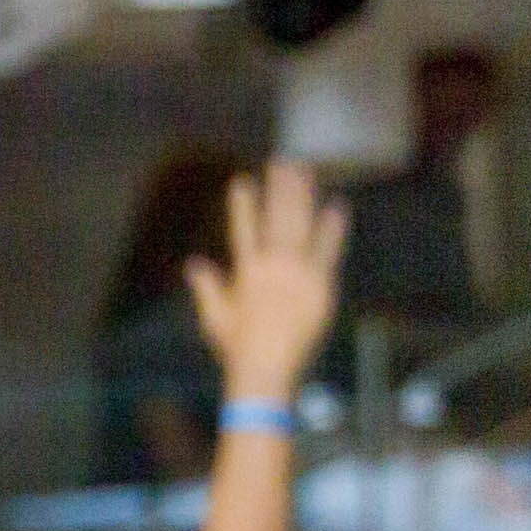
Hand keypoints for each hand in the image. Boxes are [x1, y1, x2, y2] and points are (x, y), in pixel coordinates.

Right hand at [186, 159, 345, 407]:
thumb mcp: (216, 317)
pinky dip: (332, 229)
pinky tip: (337, 207)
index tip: (243, 181)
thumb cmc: (238, 348)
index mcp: (246, 272)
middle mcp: (270, 266)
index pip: (243, 228)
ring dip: (302, 196)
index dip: (243, 204)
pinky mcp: (319, 286)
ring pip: (299, 225)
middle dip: (279, 188)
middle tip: (284, 163)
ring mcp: (296, 274)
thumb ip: (207, 287)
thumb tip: (193, 265)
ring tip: (306, 173)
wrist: (267, 367)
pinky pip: (327, 251)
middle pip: (275, 217)